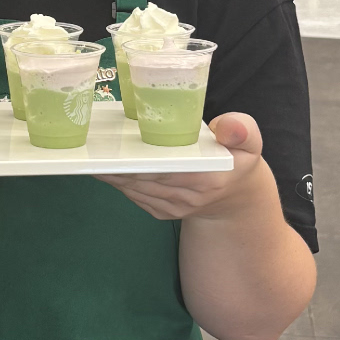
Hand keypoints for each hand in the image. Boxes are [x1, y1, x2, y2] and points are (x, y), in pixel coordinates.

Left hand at [95, 112, 269, 220]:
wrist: (236, 197)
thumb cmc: (238, 158)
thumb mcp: (251, 141)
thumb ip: (242, 129)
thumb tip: (227, 127)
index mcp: (208, 176)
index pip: (166, 167)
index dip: (139, 159)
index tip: (115, 146)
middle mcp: (187, 197)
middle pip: (143, 177)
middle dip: (116, 163)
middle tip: (92, 144)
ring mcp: (172, 208)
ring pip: (133, 188)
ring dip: (110, 172)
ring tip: (88, 152)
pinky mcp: (161, 212)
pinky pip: (134, 195)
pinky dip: (116, 180)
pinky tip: (100, 165)